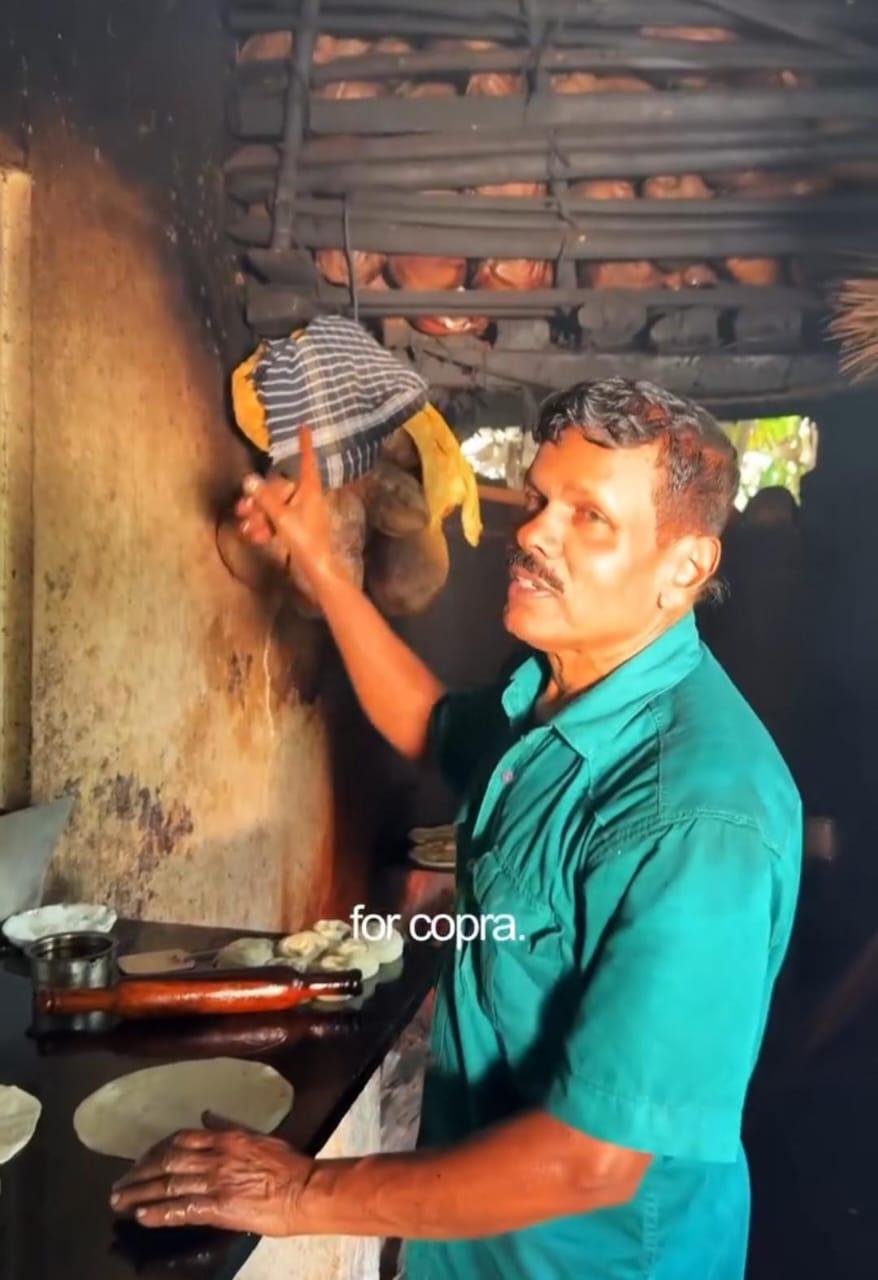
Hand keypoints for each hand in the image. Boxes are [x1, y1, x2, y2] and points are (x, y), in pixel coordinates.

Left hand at [110, 1112, 311, 1234]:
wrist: (303, 1190)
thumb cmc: (287, 1163)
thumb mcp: (257, 1136)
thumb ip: (228, 1126)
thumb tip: (207, 1116)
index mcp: (225, 1138)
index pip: (180, 1139)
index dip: (155, 1150)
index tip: (141, 1161)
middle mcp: (215, 1157)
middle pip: (167, 1162)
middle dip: (140, 1173)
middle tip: (119, 1184)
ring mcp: (215, 1182)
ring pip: (169, 1184)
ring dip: (141, 1193)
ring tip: (119, 1201)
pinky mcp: (218, 1207)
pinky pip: (182, 1209)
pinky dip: (160, 1212)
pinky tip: (142, 1216)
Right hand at [234, 426, 336, 597]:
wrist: (318, 569)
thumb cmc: (305, 540)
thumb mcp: (282, 517)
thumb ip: (265, 499)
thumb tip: (249, 479)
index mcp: (310, 490)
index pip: (306, 460)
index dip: (304, 444)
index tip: (304, 426)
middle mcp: (308, 498)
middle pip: (280, 489)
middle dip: (260, 499)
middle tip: (241, 509)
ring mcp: (304, 514)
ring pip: (276, 507)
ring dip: (259, 517)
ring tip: (247, 528)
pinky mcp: (299, 529)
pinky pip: (279, 521)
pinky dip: (267, 527)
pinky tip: (256, 537)